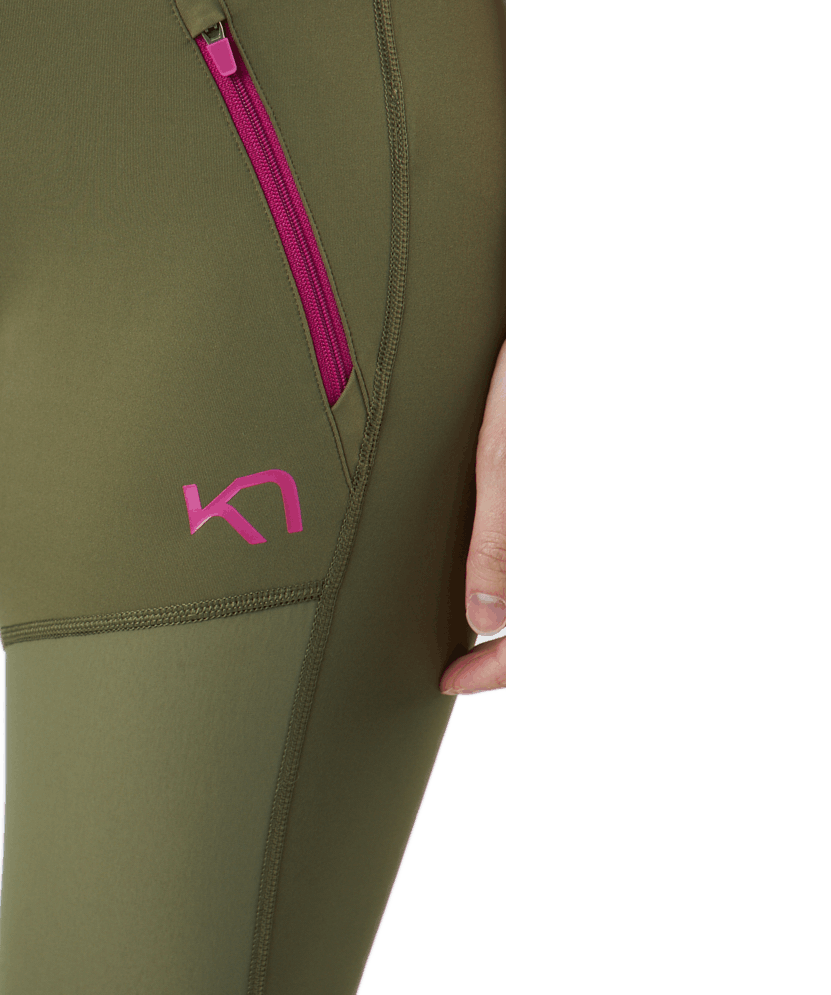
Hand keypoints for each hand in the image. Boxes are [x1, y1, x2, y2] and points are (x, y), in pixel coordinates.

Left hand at [440, 340, 503, 696]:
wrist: (519, 314)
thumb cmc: (519, 382)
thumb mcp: (503, 459)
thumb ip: (495, 541)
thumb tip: (480, 617)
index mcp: (534, 525)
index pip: (526, 637)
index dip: (497, 671)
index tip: (452, 680)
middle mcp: (542, 529)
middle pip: (532, 616)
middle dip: (511, 653)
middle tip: (466, 670)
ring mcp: (537, 507)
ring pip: (532, 591)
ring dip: (519, 623)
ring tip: (482, 638)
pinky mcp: (525, 485)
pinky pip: (528, 557)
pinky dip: (517, 576)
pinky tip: (501, 585)